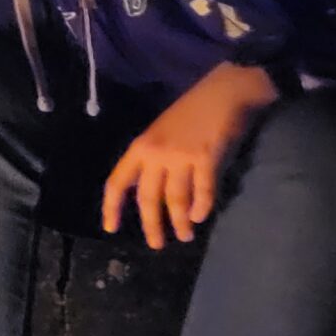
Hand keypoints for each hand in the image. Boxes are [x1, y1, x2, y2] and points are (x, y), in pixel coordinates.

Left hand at [101, 62, 278, 248]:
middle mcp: (156, 154)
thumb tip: (154, 193)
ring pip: (174, 199)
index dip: (111, 208)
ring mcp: (181, 156)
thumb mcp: (160, 132)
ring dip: (179, 222)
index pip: (117, 183)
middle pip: (146, 198)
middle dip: (151, 225)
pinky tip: (199, 217)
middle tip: (157, 245)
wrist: (225, 90)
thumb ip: (153, 159)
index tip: (110, 229)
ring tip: (185, 236)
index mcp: (140, 148)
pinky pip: (202, 189)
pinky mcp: (207, 157)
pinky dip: (201, 206)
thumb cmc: (193, 110)